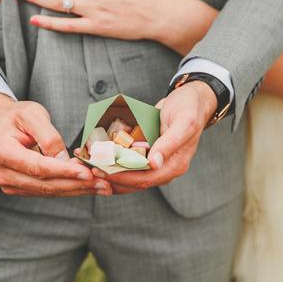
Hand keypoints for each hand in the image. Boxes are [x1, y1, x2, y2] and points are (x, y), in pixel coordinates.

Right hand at [0, 93, 111, 196]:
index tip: (87, 173)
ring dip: (76, 189)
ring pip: (48, 191)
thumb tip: (64, 160)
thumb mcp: (33, 114)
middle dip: (76, 184)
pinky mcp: (20, 188)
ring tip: (101, 186)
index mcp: (1, 152)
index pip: (37, 167)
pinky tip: (87, 185)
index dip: (64, 171)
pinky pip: (47, 191)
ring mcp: (9, 184)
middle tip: (102, 183)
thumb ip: (48, 136)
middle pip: (44, 184)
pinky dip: (68, 188)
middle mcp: (2, 173)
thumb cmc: (16, 116)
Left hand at [89, 81, 216, 194]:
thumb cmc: (189, 108)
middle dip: (111, 178)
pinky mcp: (149, 155)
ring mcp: (157, 163)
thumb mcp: (183, 123)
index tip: (102, 170)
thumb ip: (169, 144)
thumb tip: (155, 164)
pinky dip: (115, 163)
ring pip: (130, 176)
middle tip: (90, 169)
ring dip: (111, 173)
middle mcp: (166, 169)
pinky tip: (99, 157)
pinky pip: (130, 165)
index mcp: (175, 165)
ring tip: (90, 166)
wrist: (193, 99)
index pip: (144, 180)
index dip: (121, 177)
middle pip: (134, 182)